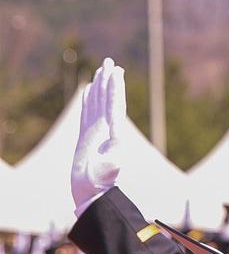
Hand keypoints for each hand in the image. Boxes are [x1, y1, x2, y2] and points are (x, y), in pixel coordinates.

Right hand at [71, 58, 125, 210]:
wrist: (91, 191)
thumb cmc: (99, 182)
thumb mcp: (110, 169)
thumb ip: (114, 158)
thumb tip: (117, 150)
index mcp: (112, 133)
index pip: (115, 105)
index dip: (116, 88)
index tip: (117, 71)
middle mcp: (105, 129)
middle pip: (106, 99)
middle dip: (108, 81)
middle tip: (110, 61)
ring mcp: (94, 130)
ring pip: (96, 103)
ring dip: (99, 86)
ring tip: (101, 70)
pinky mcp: (85, 135)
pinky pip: (85, 112)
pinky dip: (87, 100)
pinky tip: (87, 90)